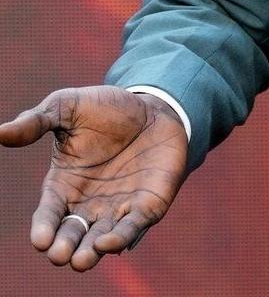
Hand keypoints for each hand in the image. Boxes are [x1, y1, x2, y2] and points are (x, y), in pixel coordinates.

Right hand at [0, 85, 186, 270]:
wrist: (156, 106)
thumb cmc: (108, 109)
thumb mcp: (70, 106)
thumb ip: (37, 121)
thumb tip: (1, 132)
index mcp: (64, 185)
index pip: (48, 215)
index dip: (43, 229)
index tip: (40, 239)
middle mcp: (87, 204)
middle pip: (70, 235)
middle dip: (64, 248)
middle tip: (61, 253)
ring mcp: (117, 208)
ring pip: (99, 241)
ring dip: (90, 253)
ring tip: (82, 259)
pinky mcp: (146, 205)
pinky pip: (133, 228)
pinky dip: (122, 238)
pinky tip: (110, 242)